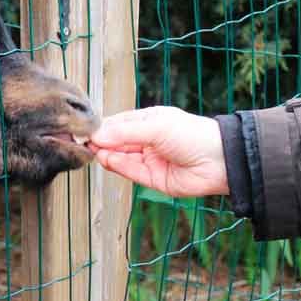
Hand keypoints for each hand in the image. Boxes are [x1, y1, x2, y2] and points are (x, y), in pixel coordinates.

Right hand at [86, 107, 227, 197]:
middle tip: (82, 139)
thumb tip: (98, 134)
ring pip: (120, 157)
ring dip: (106, 153)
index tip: (84, 128)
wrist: (219, 161)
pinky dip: (116, 165)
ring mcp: (149, 160)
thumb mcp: (157, 127)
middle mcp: (147, 140)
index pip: (118, 123)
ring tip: (91, 148)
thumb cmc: (193, 135)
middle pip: (116, 141)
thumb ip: (126, 132)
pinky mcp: (152, 179)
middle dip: (100, 140)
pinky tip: (105, 158)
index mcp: (150, 121)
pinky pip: (129, 171)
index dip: (102, 126)